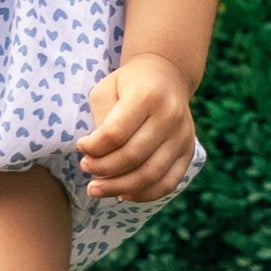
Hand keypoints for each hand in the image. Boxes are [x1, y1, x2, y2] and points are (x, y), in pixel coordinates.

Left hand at [82, 54, 198, 202]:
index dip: (93, 147)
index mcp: (147, 95)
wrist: (166, 75)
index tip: (81, 146)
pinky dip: (144, 194)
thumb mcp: (107, 89)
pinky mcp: (188, 151)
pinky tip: (123, 194)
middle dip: (102, 169)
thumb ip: (101, 120)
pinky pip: (168, 183)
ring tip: (97, 188)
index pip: (116, 133)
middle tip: (85, 169)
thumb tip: (95, 156)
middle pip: (132, 156)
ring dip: (119, 187)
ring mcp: (183, 135)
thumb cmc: (128, 84)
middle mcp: (170, 115)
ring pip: (150, 175)